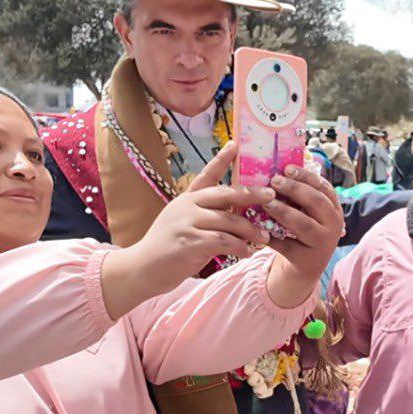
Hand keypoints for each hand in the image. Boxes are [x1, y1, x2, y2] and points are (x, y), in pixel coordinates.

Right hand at [101, 142, 272, 318]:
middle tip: (271, 195)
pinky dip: (239, 247)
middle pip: (225, 194)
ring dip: (250, 230)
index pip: (206, 175)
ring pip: (228, 221)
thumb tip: (236, 212)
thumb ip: (205, 215)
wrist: (142, 269)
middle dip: (251, 194)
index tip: (236, 144)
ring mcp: (187, 223)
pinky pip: (222, 242)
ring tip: (264, 237)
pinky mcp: (189, 242)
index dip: (222, 159)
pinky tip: (247, 252)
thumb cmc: (167, 248)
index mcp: (186, 199)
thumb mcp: (184, 223)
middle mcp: (186, 206)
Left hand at [264, 164, 343, 307]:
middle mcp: (333, 225)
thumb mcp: (309, 213)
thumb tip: (275, 168)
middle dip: (295, 189)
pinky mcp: (305, 258)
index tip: (287, 167)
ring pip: (303, 223)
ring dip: (283, 211)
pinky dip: (271, 235)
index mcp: (334, 209)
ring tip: (266, 202)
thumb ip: (300, 195)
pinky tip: (257, 227)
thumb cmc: (303, 230)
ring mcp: (321, 243)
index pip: (323, 187)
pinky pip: (286, 244)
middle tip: (274, 180)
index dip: (306, 176)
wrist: (307, 266)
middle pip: (316, 202)